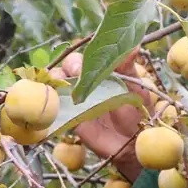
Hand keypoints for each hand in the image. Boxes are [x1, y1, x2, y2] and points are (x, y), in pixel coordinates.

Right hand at [58, 49, 152, 182]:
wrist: (134, 142)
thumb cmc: (138, 112)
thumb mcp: (136, 88)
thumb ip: (129, 68)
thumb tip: (134, 45)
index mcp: (99, 72)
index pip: (82, 58)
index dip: (77, 60)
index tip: (80, 67)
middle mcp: (85, 84)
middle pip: (64, 69)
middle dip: (64, 70)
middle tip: (73, 76)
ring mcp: (76, 102)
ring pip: (55, 87)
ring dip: (52, 86)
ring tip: (59, 90)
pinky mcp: (71, 120)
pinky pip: (54, 111)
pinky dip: (48, 107)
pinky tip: (50, 106)